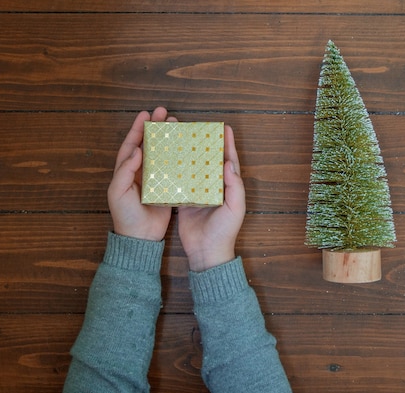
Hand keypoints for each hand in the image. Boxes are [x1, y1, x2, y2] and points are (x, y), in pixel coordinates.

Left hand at [107, 107, 175, 240]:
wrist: (140, 237)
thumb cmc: (125, 215)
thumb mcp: (119, 192)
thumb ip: (125, 171)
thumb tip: (136, 150)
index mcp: (126, 171)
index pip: (131, 144)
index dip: (137, 129)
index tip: (146, 114)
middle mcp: (140, 172)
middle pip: (148, 144)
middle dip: (155, 128)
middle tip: (165, 113)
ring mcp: (154, 179)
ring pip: (161, 153)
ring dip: (168, 139)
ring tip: (177, 125)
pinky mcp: (166, 187)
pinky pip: (172, 168)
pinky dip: (178, 157)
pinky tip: (185, 149)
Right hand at [178, 125, 245, 271]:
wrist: (206, 254)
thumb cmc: (225, 232)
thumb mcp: (235, 209)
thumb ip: (234, 187)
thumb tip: (228, 163)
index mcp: (228, 187)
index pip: (229, 161)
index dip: (228, 144)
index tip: (225, 128)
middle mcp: (214, 187)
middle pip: (210, 161)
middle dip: (206, 144)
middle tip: (198, 127)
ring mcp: (198, 193)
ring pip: (194, 168)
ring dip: (190, 154)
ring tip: (182, 137)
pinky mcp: (185, 200)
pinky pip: (180, 182)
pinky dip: (176, 170)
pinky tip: (169, 158)